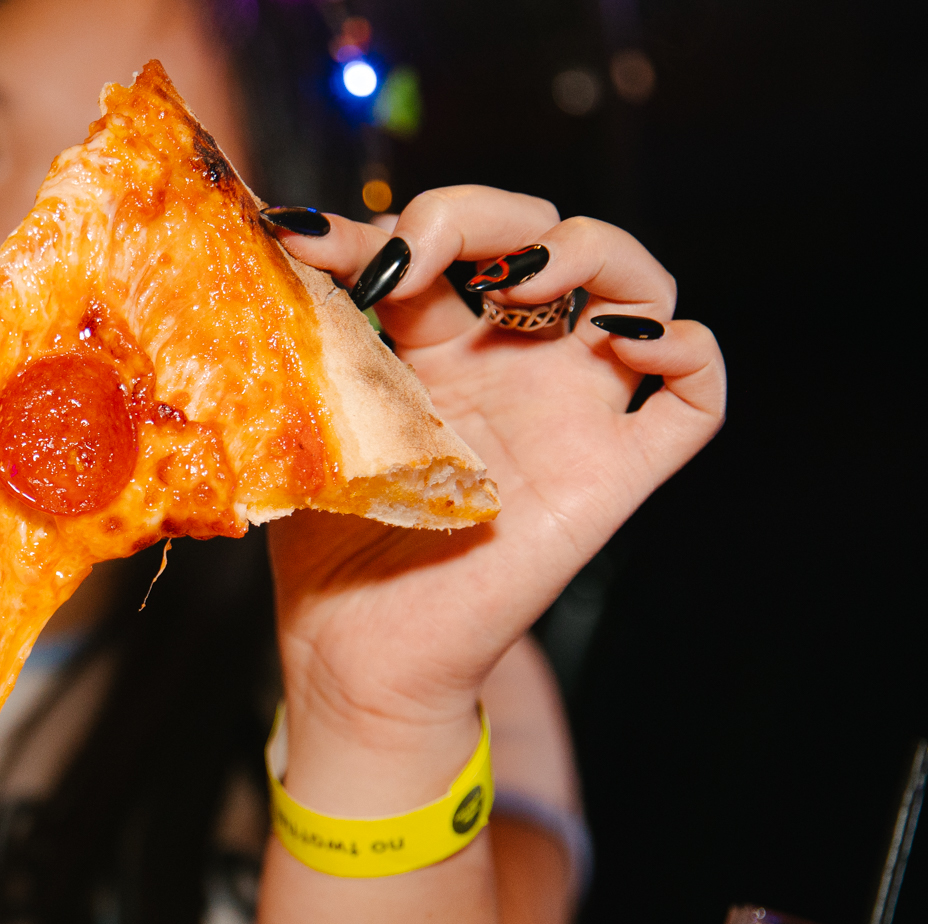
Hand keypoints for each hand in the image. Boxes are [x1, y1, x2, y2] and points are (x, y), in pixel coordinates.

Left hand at [270, 187, 724, 807]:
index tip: (311, 245)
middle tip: (417, 256)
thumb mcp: (313, 423)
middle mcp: (514, 368)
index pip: (445, 246)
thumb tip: (280, 237)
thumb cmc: (331, 553)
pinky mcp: (614, 474)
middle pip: (546, 237)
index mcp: (437, 350)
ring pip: (639, 289)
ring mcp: (570, 413)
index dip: (389, 227)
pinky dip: (685, 348)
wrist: (357, 657)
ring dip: (594, 248)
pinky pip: (696, 397)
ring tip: (522, 276)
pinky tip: (622, 342)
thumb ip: (314, 335)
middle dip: (486, 215)